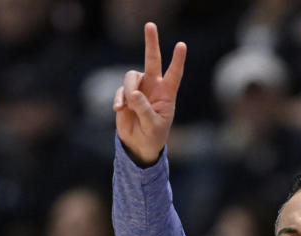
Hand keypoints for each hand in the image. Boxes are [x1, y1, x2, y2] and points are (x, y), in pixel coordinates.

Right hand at [113, 23, 186, 164]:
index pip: (174, 74)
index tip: (181, 45)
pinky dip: (119, 99)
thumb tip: (133, 93)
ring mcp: (139, 89)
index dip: (177, 60)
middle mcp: (153, 87)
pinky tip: (119, 110)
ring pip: (131, 76)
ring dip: (128, 89)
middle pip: (152, 60)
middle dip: (151, 43)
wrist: (139, 145)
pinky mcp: (125, 95)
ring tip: (127, 106)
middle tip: (150, 25)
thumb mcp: (153, 125)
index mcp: (167, 94)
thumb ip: (144, 109)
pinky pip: (120, 90)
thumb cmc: (153, 136)